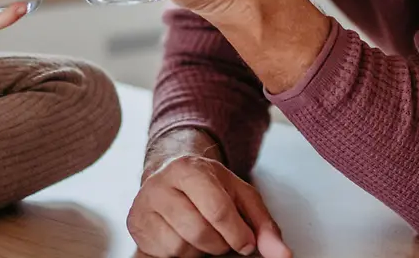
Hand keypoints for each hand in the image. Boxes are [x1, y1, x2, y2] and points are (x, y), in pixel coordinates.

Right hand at [129, 154, 289, 257]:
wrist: (172, 178)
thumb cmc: (211, 189)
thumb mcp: (242, 199)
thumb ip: (264, 226)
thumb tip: (283, 255)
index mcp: (189, 169)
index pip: (217, 209)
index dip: (237, 234)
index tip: (245, 243)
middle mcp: (161, 183)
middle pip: (198, 231)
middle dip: (218, 243)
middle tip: (221, 237)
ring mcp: (144, 204)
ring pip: (180, 247)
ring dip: (197, 250)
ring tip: (199, 234)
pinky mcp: (135, 224)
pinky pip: (163, 255)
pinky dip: (179, 254)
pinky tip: (182, 237)